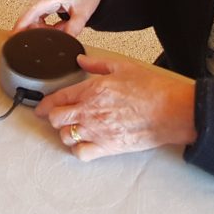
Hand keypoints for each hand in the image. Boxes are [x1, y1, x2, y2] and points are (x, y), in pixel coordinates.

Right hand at [13, 0, 103, 35]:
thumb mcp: (83, 14)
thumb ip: (73, 29)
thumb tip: (64, 41)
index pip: (31, 12)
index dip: (21, 25)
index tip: (14, 36)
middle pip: (30, 17)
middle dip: (37, 31)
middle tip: (53, 36)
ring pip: (33, 18)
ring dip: (42, 29)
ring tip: (59, 28)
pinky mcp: (43, 1)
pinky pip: (37, 17)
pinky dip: (44, 25)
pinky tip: (55, 26)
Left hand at [35, 53, 196, 161]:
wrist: (171, 111)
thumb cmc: (151, 89)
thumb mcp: (122, 66)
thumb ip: (97, 64)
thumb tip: (81, 60)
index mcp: (92, 89)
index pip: (58, 98)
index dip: (45, 104)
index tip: (42, 107)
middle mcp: (90, 111)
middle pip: (56, 119)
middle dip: (53, 117)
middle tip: (56, 117)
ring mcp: (97, 131)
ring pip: (65, 136)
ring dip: (66, 133)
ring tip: (72, 129)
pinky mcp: (108, 147)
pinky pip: (81, 153)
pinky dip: (78, 150)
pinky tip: (84, 144)